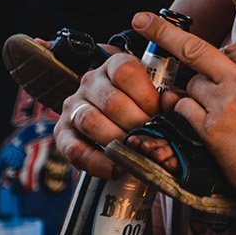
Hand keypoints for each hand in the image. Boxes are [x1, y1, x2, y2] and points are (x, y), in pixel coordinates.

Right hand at [53, 51, 164, 177]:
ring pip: (91, 121)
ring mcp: (74, 107)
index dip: (146, 96)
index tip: (159, 114)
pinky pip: (74, 149)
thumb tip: (172, 103)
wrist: (115, 117)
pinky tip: (116, 168)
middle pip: (111, 101)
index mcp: (114, 66)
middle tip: (151, 139)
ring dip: (117, 141)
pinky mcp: (62, 133)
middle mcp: (90, 82)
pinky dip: (97, 162)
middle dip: (136, 124)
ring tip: (135, 153)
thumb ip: (166, 98)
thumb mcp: (154, 93)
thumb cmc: (140, 105)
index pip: (126, 72)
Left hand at [131, 12, 235, 225]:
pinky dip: (184, 113)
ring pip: (191, 84)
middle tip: (140, 20)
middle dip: (164, 32)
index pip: (234, 49)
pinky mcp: (212, 130)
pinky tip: (190, 121)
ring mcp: (226, 104)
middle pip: (196, 48)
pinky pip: (184, 110)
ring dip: (192, 94)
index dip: (223, 58)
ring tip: (206, 111)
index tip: (218, 67)